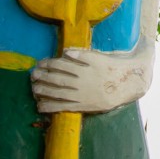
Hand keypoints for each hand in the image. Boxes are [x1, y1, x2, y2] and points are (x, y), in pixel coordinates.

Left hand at [31, 42, 153, 113]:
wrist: (127, 85)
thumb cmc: (112, 68)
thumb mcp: (99, 57)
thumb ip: (82, 55)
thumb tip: (65, 52)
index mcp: (85, 68)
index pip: (62, 64)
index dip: (49, 63)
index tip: (41, 62)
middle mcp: (82, 82)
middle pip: (57, 79)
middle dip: (43, 76)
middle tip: (32, 75)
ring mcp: (82, 95)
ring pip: (58, 93)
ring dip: (43, 91)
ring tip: (33, 89)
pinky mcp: (83, 105)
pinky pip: (64, 106)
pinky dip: (50, 106)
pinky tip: (40, 106)